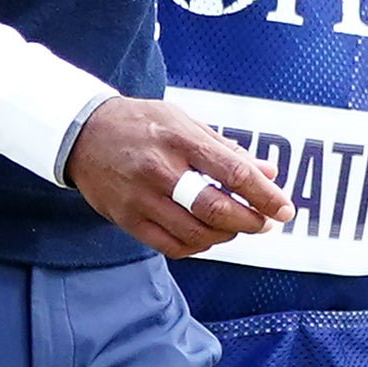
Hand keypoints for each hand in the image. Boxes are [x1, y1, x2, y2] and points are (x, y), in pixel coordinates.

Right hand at [66, 96, 293, 256]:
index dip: (265, 195)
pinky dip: (198, 246)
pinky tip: (208, 236)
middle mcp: (159, 169)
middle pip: (215, 208)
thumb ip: (227, 149)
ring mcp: (140, 197)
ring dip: (226, 235)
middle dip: (251, 221)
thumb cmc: (143, 123)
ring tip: (237, 227)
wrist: (82, 132)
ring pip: (195, 233)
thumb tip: (268, 172)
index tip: (285, 209)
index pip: (233, 172)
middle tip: (266, 223)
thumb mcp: (185, 121)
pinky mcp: (126, 218)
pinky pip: (171, 245)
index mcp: (179, 138)